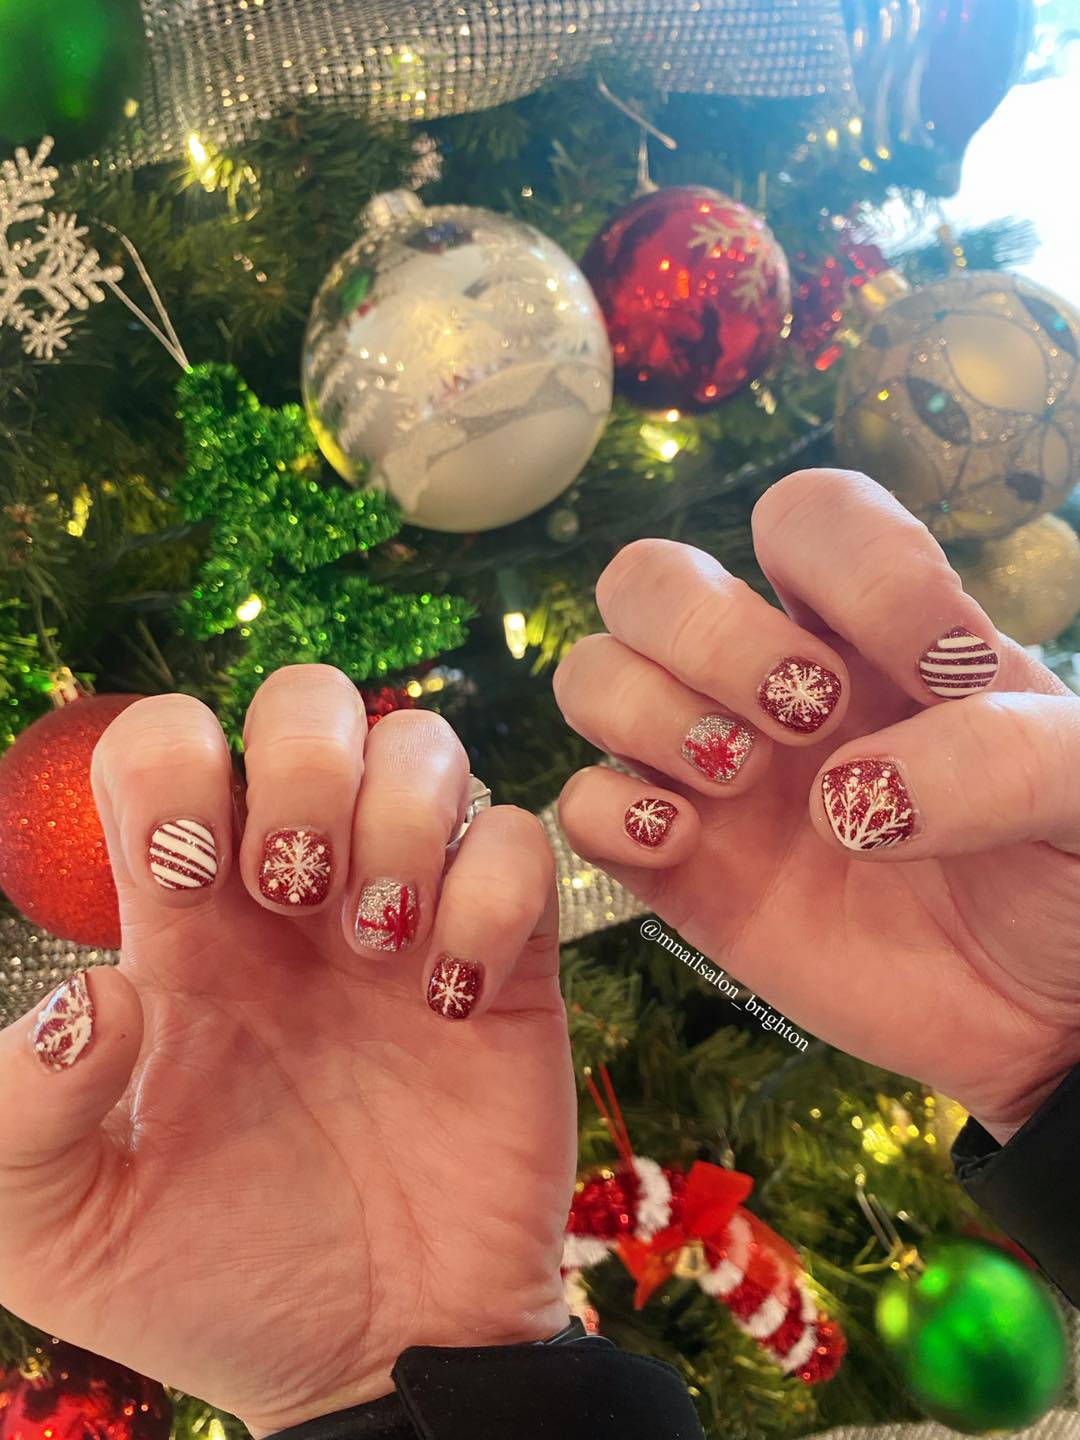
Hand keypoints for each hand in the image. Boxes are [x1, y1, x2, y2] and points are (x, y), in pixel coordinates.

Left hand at [0, 667, 573, 1435]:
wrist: (371, 1354)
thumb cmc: (209, 1280)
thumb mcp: (54, 1227)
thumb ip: (19, 1109)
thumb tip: (100, 993)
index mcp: (182, 919)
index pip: (169, 741)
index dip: (178, 766)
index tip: (193, 883)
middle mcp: (296, 890)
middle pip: (311, 698)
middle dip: (306, 765)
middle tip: (296, 892)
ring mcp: (407, 911)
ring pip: (426, 747)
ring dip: (402, 825)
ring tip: (378, 946)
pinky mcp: (508, 955)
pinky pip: (522, 840)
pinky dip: (492, 896)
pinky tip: (455, 996)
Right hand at [554, 470, 1079, 1144]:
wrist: (1039, 1015)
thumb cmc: (1068, 876)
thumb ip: (1004, 758)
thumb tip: (845, 792)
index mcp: (877, 629)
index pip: (810, 517)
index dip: (858, 566)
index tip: (938, 667)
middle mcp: (772, 681)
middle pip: (650, 578)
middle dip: (709, 633)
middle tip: (804, 716)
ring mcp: (713, 775)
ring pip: (593, 674)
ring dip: (649, 711)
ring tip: (742, 779)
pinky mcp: (677, 869)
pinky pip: (580, 806)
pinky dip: (607, 812)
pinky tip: (684, 848)